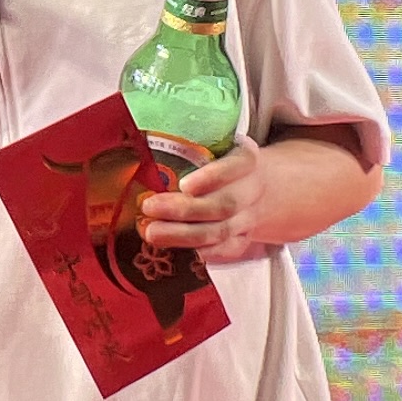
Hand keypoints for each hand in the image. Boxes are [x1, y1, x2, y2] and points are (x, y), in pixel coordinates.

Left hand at [140, 140, 279, 270]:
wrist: (260, 187)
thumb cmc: (223, 162)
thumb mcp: (216, 147)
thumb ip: (189, 149)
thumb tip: (141, 154)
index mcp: (246, 159)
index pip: (235, 166)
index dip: (212, 177)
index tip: (184, 185)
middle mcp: (253, 190)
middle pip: (224, 204)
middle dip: (185, 209)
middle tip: (149, 207)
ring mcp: (250, 218)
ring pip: (221, 231)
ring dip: (184, 235)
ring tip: (152, 232)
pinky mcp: (245, 239)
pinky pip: (228, 249)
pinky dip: (207, 252)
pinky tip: (183, 252)